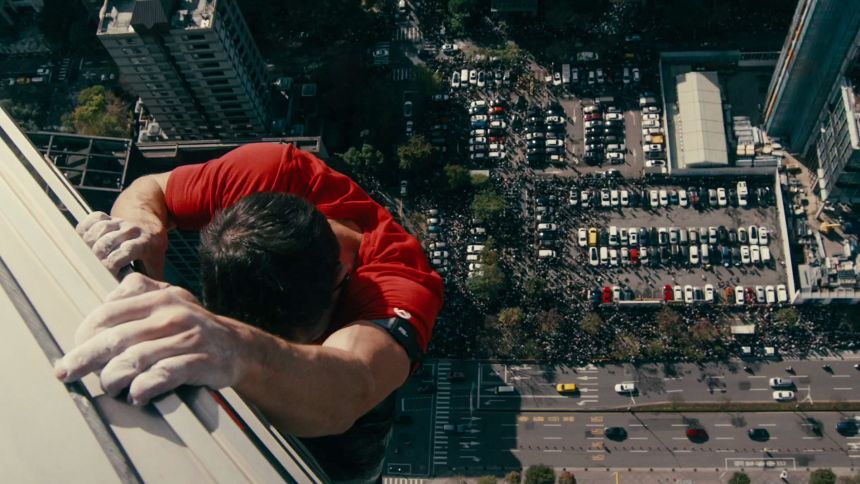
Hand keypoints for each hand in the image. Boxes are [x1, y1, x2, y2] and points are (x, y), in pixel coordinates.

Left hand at [54, 273, 246, 405]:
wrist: (239, 346)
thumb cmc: (194, 326)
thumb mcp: (171, 298)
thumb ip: (140, 292)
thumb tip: (107, 298)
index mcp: (160, 298)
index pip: (109, 313)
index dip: (85, 334)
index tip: (73, 351)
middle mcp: (173, 315)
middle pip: (117, 338)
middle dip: (86, 358)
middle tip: (66, 372)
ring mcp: (188, 339)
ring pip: (137, 359)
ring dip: (114, 378)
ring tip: (108, 387)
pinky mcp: (202, 362)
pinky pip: (165, 375)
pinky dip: (145, 387)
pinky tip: (137, 395)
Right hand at [76, 212, 166, 277]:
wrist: (150, 226)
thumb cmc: (151, 253)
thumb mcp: (155, 266)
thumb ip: (149, 282)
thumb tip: (139, 299)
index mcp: (146, 243)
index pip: (124, 252)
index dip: (110, 265)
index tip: (106, 276)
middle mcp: (133, 230)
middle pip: (106, 243)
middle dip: (96, 257)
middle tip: (93, 268)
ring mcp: (121, 222)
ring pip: (99, 230)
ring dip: (89, 244)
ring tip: (87, 257)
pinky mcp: (110, 216)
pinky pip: (94, 218)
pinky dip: (86, 228)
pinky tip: (85, 239)